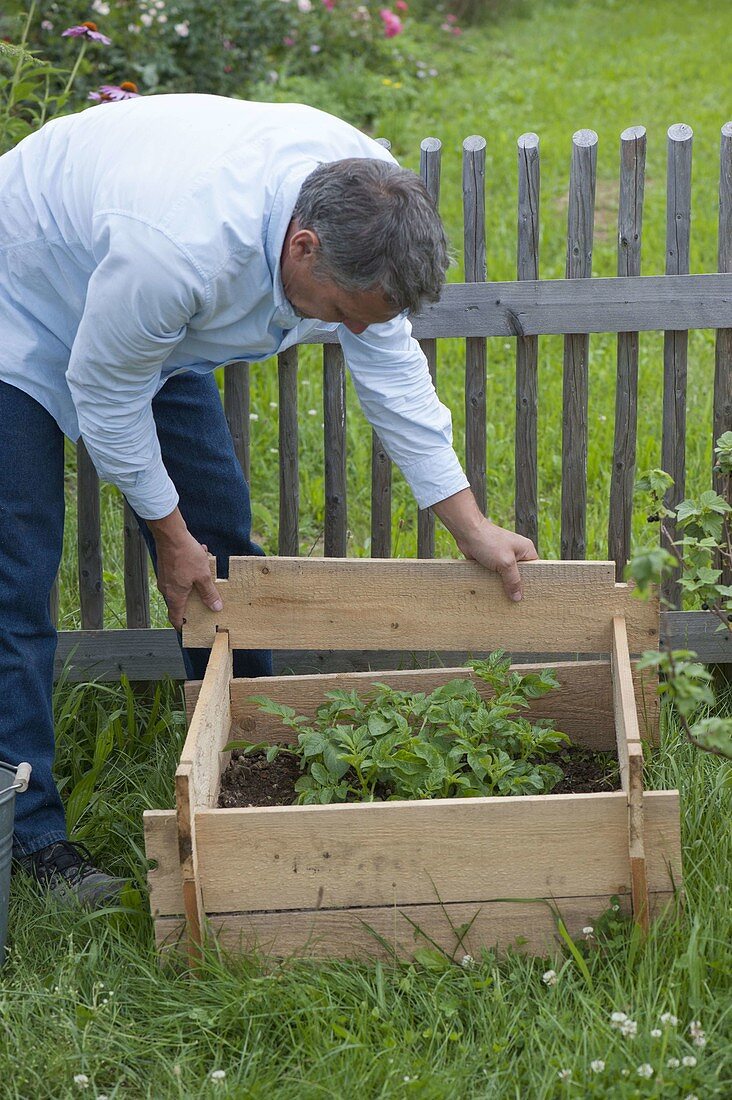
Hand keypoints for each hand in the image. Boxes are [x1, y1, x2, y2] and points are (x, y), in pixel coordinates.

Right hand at [147, 508, 222, 629]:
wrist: (170, 534)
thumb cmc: (184, 554)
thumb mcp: (203, 576)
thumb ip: (209, 593)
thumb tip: (215, 607)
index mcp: (175, 595)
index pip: (175, 618)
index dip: (181, 626)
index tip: (188, 629)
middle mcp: (167, 589)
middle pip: (179, 603)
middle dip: (193, 602)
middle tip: (204, 602)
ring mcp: (165, 578)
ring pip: (181, 586)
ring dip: (194, 582)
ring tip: (205, 572)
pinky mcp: (167, 567)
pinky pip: (180, 574)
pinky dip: (190, 571)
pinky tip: (201, 558)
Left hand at [432, 488, 537, 600]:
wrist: (467, 532)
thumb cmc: (489, 542)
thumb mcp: (505, 563)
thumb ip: (513, 580)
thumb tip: (518, 597)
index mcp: (526, 550)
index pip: (534, 571)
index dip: (530, 584)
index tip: (528, 598)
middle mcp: (517, 553)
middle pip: (520, 576)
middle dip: (515, 586)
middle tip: (514, 602)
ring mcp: (504, 557)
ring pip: (506, 577)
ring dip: (503, 585)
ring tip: (502, 600)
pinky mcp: (492, 561)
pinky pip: (496, 575)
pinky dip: (493, 582)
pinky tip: (492, 592)